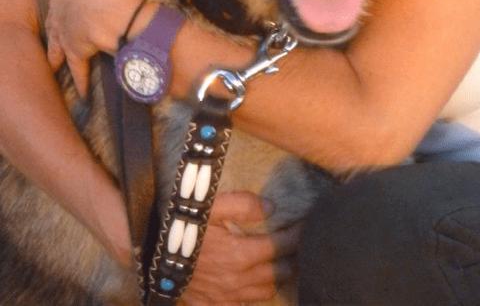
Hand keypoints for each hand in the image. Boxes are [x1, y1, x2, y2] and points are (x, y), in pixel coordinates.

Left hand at [45, 0, 152, 98]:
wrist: (119, 11)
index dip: (65, 6)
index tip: (66, 12)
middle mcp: (62, 8)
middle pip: (56, 23)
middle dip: (56, 32)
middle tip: (55, 40)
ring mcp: (67, 31)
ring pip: (59, 47)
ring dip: (58, 57)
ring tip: (54, 67)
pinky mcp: (76, 51)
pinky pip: (78, 69)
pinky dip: (81, 82)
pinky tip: (83, 93)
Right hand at [180, 191, 303, 305]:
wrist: (151, 253)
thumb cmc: (184, 225)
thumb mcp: (212, 205)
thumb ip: (244, 204)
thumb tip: (272, 209)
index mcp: (240, 254)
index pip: (281, 246)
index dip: (298, 235)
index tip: (308, 224)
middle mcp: (238, 280)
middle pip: (278, 273)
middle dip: (293, 258)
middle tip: (301, 245)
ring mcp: (226, 296)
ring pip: (264, 292)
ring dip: (277, 278)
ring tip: (285, 264)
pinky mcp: (213, 304)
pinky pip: (242, 305)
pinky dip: (254, 296)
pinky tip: (258, 286)